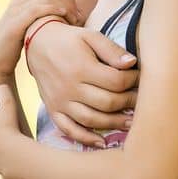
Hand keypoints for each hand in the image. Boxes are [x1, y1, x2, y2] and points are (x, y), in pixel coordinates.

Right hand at [0, 0, 84, 87]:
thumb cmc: (16, 44)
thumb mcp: (28, 24)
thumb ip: (37, 6)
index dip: (68, 0)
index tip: (79, 15)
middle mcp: (19, 0)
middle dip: (69, 3)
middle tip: (80, 18)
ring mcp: (16, 9)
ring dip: (64, 7)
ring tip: (75, 20)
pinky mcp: (15, 21)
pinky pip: (37, 9)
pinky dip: (52, 9)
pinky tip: (63, 15)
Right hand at [26, 23, 137, 147]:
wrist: (37, 43)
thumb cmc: (68, 39)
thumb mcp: (90, 36)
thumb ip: (111, 50)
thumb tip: (132, 63)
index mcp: (81, 67)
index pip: (116, 81)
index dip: (133, 81)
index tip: (139, 77)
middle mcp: (69, 87)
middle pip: (107, 103)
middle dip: (128, 103)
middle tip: (140, 100)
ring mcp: (60, 101)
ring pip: (91, 119)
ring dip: (113, 123)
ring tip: (130, 122)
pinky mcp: (53, 109)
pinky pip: (69, 129)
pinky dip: (85, 138)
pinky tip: (101, 142)